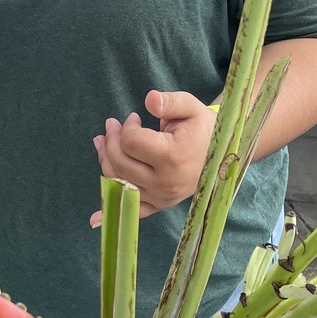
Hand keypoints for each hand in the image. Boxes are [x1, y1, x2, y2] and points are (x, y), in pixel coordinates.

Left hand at [90, 90, 215, 225]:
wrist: (222, 154)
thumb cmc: (203, 128)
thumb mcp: (191, 108)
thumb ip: (170, 102)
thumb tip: (149, 98)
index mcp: (172, 158)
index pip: (132, 142)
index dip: (127, 127)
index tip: (134, 118)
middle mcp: (164, 183)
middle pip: (120, 163)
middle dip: (111, 140)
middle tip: (112, 124)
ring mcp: (160, 198)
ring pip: (119, 183)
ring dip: (105, 161)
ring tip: (103, 141)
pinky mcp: (158, 206)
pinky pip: (132, 213)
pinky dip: (112, 213)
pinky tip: (94, 218)